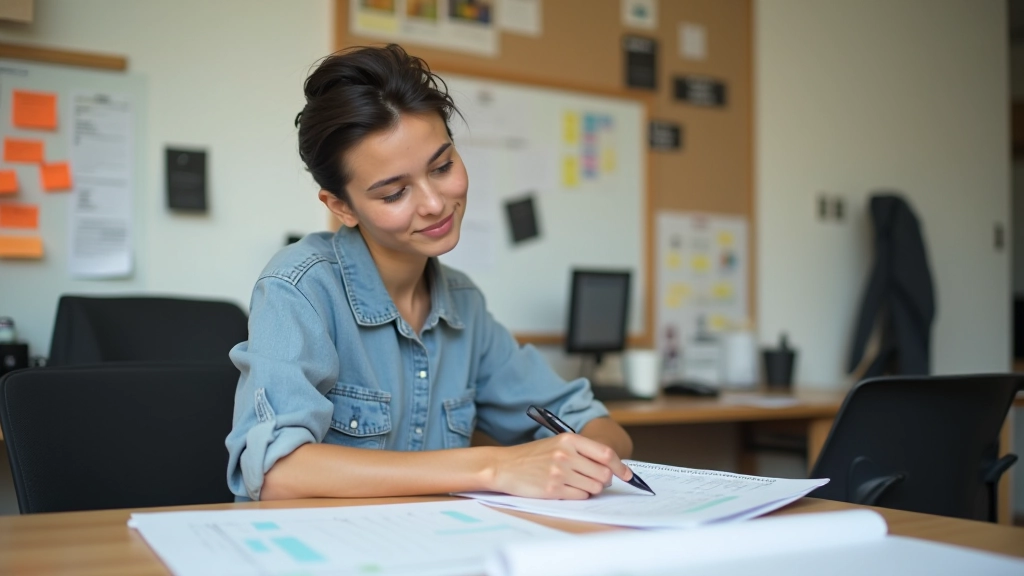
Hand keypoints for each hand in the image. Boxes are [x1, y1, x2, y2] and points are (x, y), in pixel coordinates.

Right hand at [485, 434, 633, 499]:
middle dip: (603, 480)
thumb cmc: (532, 456)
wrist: (504, 466)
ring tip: (574, 482)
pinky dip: (578, 495)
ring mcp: (559, 473)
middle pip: (603, 474)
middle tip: (593, 479)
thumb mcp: (557, 444)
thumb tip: (610, 467)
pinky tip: (565, 488)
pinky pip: (580, 497)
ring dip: (589, 488)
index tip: (628, 475)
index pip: (605, 454)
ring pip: (593, 488)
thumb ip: (582, 452)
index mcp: (569, 440)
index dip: (621, 466)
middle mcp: (566, 455)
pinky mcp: (553, 490)